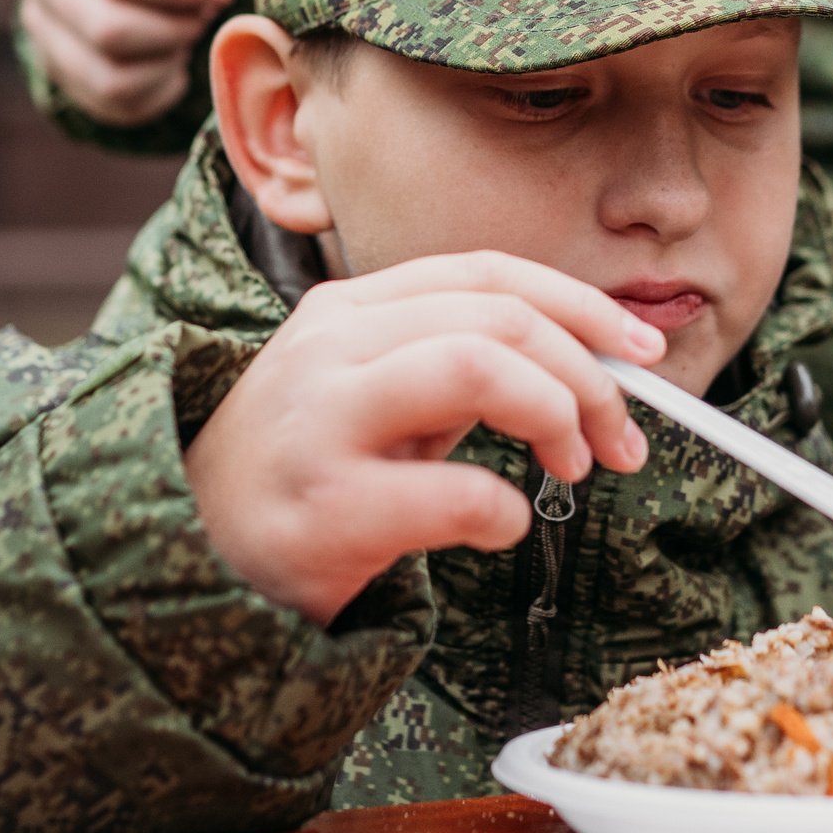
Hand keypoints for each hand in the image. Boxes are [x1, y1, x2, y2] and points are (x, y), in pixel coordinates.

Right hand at [15, 0, 236, 125]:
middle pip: (109, 28)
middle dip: (174, 28)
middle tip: (201, 14)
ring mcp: (38, 21)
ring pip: (109, 73)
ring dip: (166, 58)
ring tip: (184, 31)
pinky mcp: (56, 69)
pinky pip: (114, 101)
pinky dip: (158, 86)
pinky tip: (169, 58)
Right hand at [184, 252, 666, 625]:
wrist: (187, 560)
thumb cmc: (301, 478)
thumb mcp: (368, 394)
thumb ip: (454, 362)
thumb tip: (587, 364)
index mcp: (348, 310)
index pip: (488, 272)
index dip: (583, 305)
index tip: (644, 349)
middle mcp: (330, 348)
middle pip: (500, 317)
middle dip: (590, 375)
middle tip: (620, 441)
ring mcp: (322, 423)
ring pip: (477, 366)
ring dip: (556, 413)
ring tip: (571, 468)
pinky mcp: (323, 509)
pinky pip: (453, 492)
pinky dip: (504, 509)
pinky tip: (499, 525)